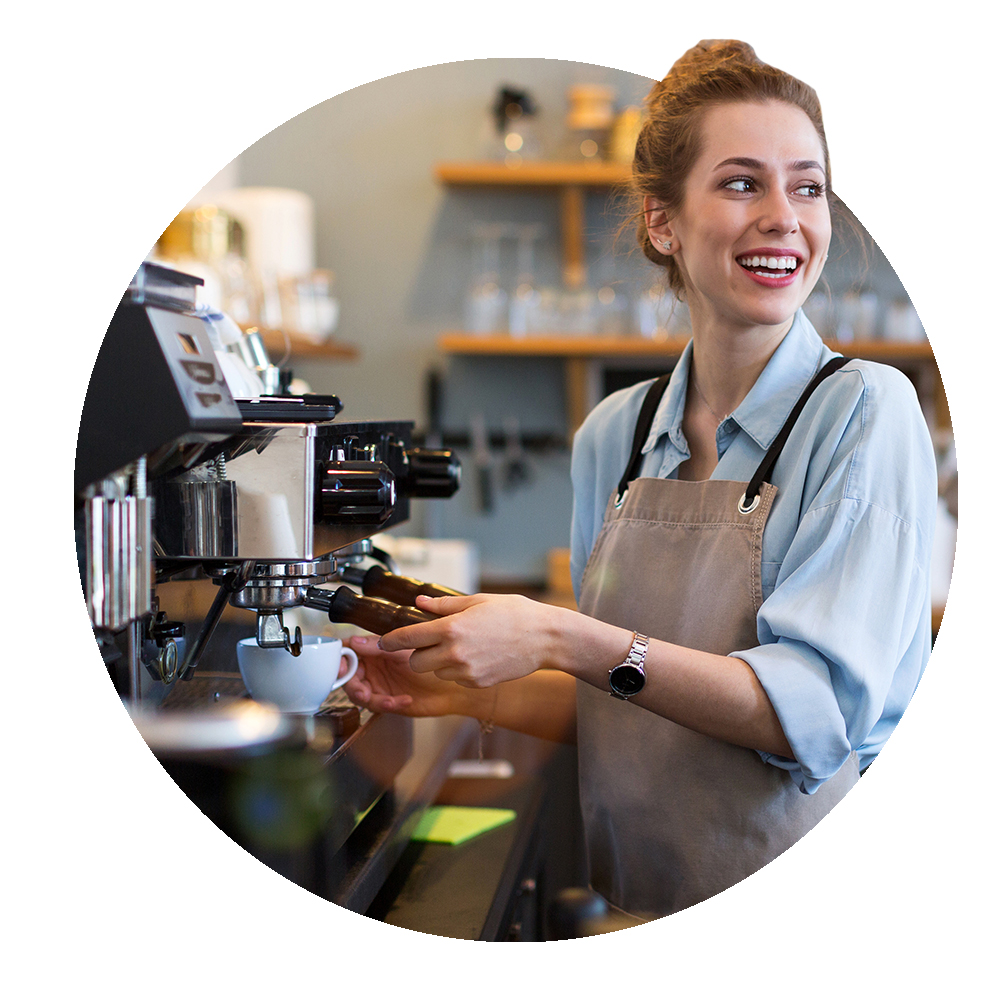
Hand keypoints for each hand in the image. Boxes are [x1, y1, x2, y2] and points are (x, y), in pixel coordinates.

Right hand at [342, 634, 468, 716]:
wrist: (454, 684)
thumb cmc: (436, 660)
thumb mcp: (405, 649)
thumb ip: (378, 645)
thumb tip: (354, 642)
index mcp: (375, 649)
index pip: (348, 652)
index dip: (340, 660)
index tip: (341, 667)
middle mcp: (374, 667)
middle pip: (348, 676)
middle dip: (353, 685)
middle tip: (363, 690)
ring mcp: (380, 684)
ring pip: (360, 694)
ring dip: (370, 698)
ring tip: (387, 699)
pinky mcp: (388, 701)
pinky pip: (377, 705)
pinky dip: (388, 704)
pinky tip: (403, 700)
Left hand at [377, 593, 560, 687]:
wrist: (543, 638)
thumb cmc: (514, 614)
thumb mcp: (478, 601)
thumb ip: (444, 605)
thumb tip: (420, 603)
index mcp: (452, 628)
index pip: (408, 638)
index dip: (390, 641)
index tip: (382, 643)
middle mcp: (455, 653)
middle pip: (415, 663)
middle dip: (417, 654)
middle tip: (430, 644)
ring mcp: (466, 671)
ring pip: (435, 673)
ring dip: (438, 663)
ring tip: (461, 648)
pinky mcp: (478, 682)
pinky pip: (456, 679)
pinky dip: (458, 671)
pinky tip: (476, 657)